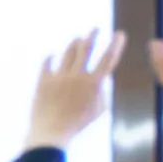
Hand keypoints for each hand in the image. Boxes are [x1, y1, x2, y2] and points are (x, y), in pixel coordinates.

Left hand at [31, 28, 123, 151]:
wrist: (51, 132)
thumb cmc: (78, 123)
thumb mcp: (99, 108)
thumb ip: (100, 90)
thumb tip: (98, 79)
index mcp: (94, 83)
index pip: (108, 58)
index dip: (115, 44)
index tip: (119, 34)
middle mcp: (77, 76)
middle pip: (85, 48)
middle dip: (92, 36)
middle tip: (95, 29)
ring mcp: (58, 77)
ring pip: (67, 53)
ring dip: (73, 44)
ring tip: (77, 39)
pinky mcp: (43, 81)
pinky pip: (47, 64)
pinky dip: (50, 58)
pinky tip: (51, 55)